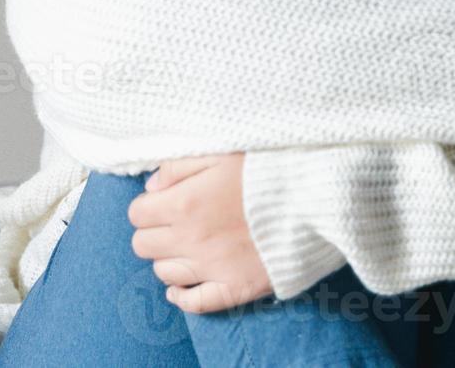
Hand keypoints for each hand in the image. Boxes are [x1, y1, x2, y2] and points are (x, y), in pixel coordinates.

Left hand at [127, 153, 272, 313]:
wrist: (317, 194)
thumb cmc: (271, 167)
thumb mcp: (222, 151)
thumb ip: (180, 165)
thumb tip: (153, 186)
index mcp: (185, 203)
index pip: (137, 213)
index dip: (150, 204)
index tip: (167, 199)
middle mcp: (192, 240)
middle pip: (144, 245)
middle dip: (155, 230)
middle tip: (177, 220)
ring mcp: (212, 268)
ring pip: (164, 272)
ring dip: (170, 257)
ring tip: (190, 243)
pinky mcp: (236, 287)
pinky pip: (194, 303)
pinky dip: (183, 296)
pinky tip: (182, 287)